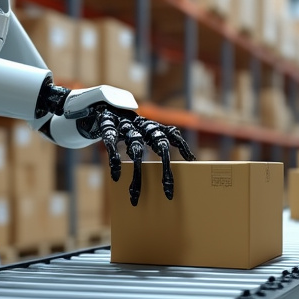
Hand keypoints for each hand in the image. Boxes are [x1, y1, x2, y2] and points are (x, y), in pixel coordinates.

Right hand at [76, 105, 195, 205]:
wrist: (107, 107)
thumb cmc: (134, 127)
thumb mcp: (151, 132)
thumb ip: (170, 140)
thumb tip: (192, 159)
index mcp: (155, 127)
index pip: (174, 136)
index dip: (183, 147)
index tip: (191, 163)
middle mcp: (144, 126)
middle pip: (160, 144)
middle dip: (165, 165)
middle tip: (167, 187)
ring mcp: (126, 126)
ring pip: (136, 150)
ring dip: (137, 171)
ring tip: (135, 192)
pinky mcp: (109, 127)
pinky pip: (112, 145)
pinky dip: (115, 161)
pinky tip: (116, 176)